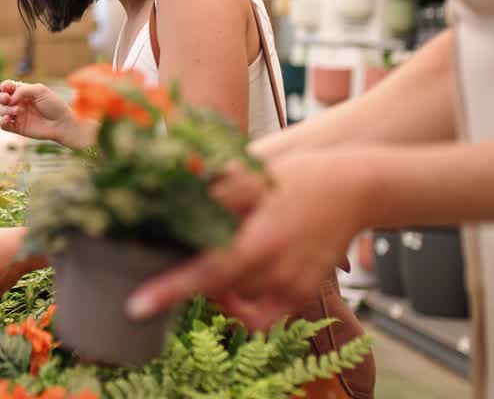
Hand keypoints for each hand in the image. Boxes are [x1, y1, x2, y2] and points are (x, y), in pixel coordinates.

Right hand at [0, 80, 92, 147]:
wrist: (61, 123)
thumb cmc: (54, 105)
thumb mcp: (40, 90)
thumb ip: (22, 90)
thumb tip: (10, 99)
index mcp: (25, 93)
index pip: (9, 87)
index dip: (4, 86)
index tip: (6, 87)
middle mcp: (20, 103)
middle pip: (2, 98)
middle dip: (1, 97)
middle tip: (7, 99)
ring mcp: (18, 116)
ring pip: (2, 111)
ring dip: (6, 109)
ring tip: (19, 111)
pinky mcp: (18, 128)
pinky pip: (4, 125)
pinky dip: (2, 121)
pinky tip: (8, 119)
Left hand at [126, 147, 372, 329]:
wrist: (355, 190)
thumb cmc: (300, 177)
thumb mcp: (252, 177)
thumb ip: (210, 191)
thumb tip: (165, 193)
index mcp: (259, 242)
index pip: (205, 273)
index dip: (169, 290)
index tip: (138, 305)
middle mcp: (275, 273)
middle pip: (214, 289)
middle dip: (188, 277)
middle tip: (177, 252)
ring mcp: (289, 289)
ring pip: (234, 302)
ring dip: (215, 287)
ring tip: (216, 256)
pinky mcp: (300, 297)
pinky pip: (260, 316)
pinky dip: (240, 306)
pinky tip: (232, 286)